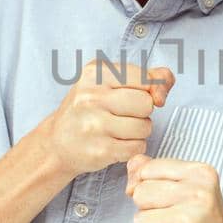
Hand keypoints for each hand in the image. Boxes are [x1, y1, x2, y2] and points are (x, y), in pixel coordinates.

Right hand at [44, 61, 173, 177]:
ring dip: (139, 132)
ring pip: (145, 127)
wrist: (57, 142)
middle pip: (147, 103)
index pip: (145, 79)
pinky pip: (137, 147)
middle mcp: (91, 96)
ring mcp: (94, 124)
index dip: (150, 90)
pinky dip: (132, 147)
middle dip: (142, 112)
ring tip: (119, 129)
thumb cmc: (88, 109)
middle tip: (123, 115)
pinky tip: (116, 143)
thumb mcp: (110, 82)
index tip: (138, 96)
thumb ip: (146, 77)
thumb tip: (165, 85)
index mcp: (95, 73)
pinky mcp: (99, 150)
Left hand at [126, 155, 222, 222]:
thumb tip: (132, 163)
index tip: (174, 200)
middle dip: (150, 209)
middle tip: (176, 220)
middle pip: (140, 193)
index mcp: (202, 174)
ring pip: (138, 218)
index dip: (151, 186)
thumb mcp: (190, 190)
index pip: (149, 169)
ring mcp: (185, 220)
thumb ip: (157, 172)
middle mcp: (197, 194)